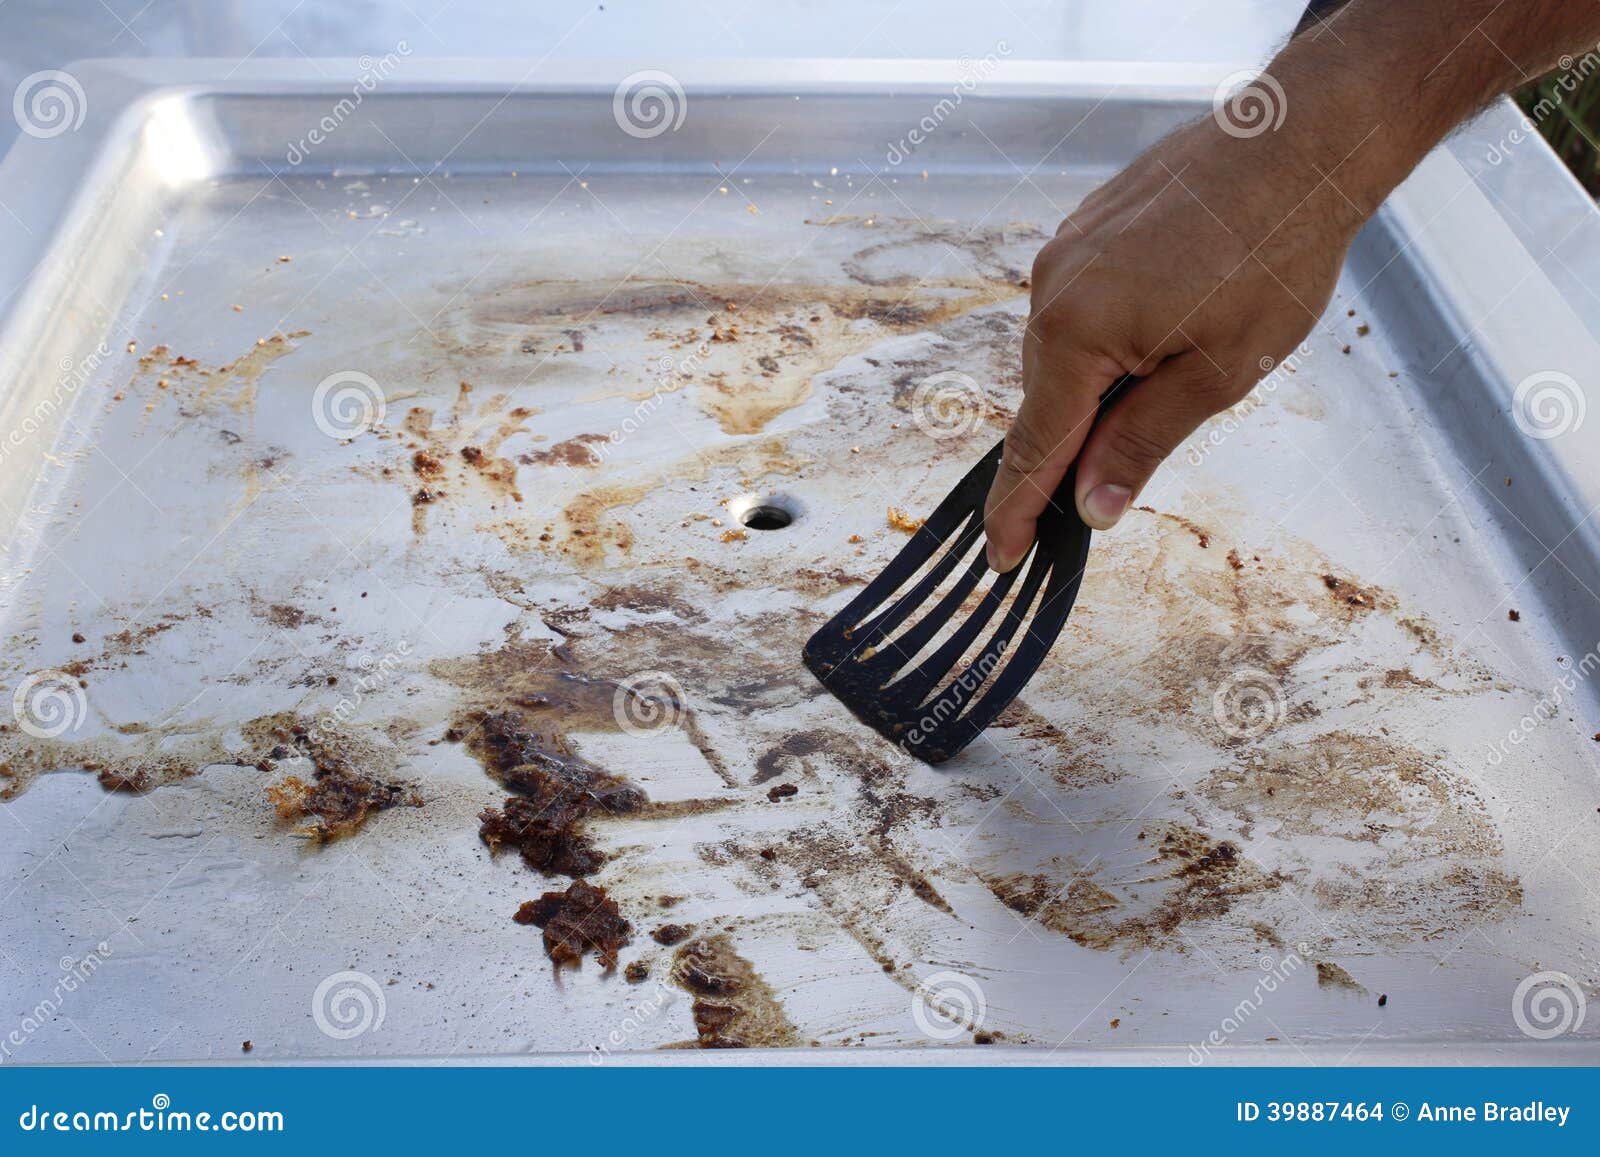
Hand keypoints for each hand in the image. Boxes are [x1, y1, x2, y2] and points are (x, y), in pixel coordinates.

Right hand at [983, 115, 1364, 570]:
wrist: (1302, 139)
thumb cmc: (1273, 255)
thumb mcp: (1218, 373)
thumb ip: (1141, 442)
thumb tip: (1092, 508)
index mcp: (1075, 330)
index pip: (1034, 445)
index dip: (1018, 509)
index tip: (1002, 557)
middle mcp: (1050, 287)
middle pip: (1050, 397)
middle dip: (1083, 438)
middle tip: (1139, 459)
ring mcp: (1064, 250)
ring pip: (1069, 350)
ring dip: (1107, 379)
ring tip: (1187, 359)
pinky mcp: (1086, 228)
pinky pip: (1082, 304)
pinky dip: (1112, 333)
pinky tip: (1176, 316)